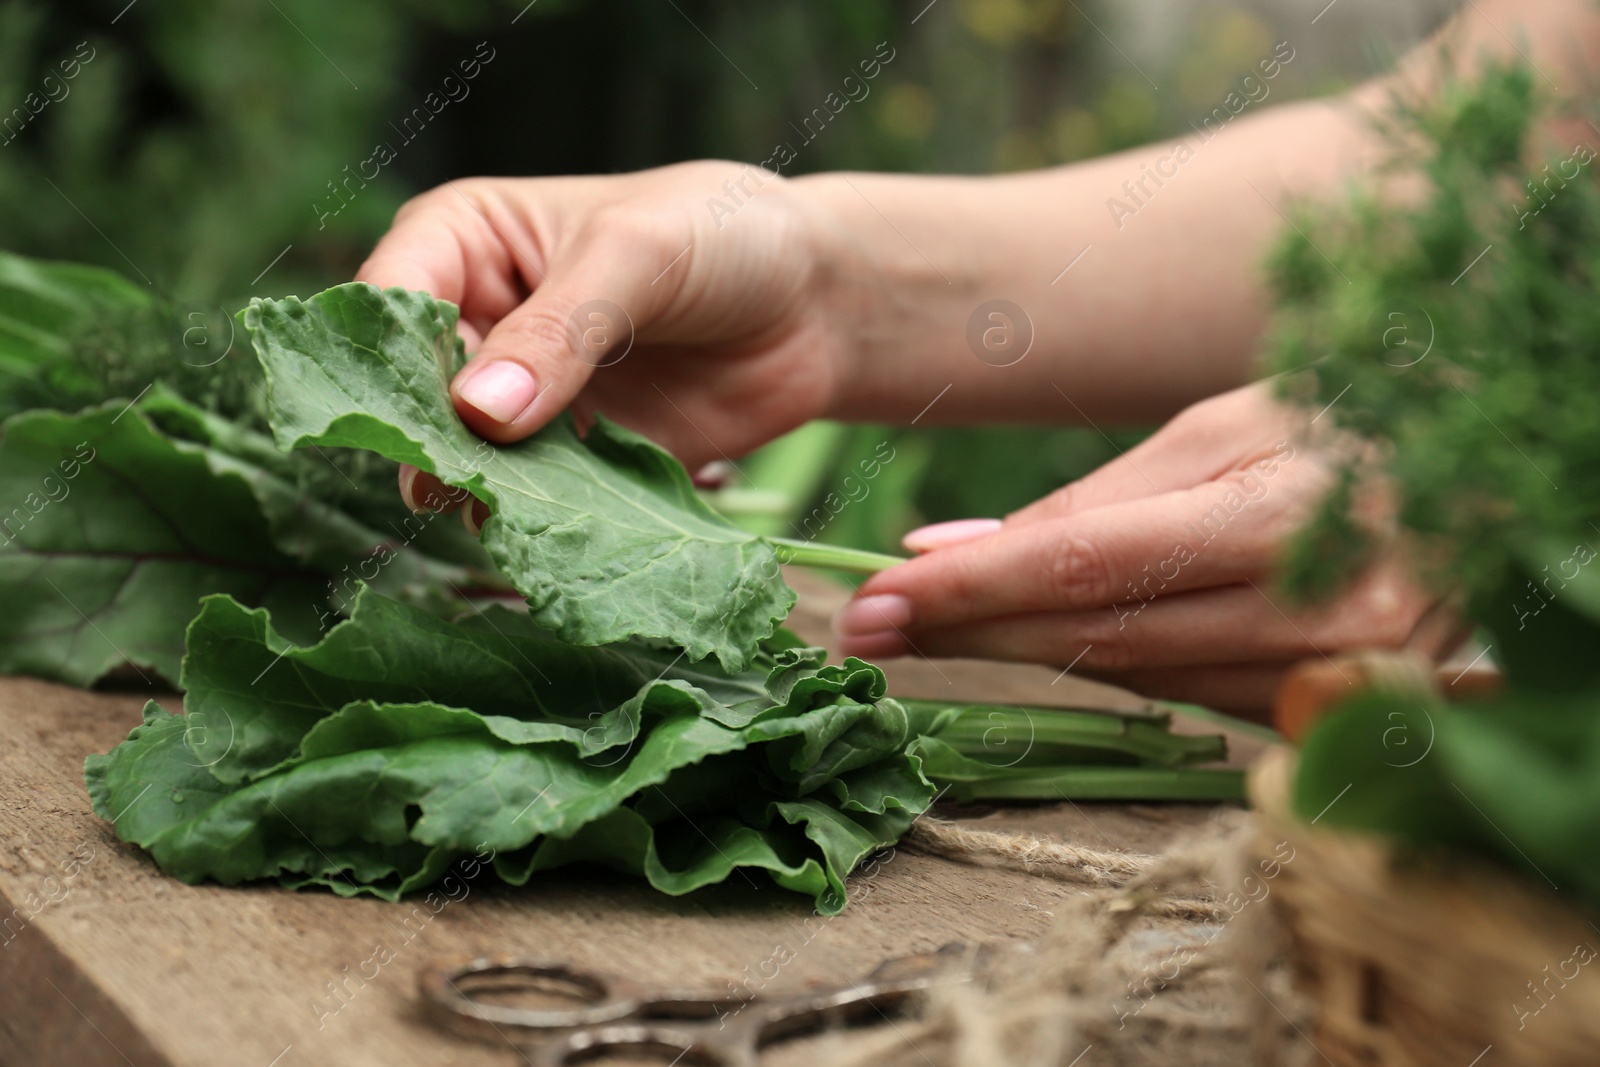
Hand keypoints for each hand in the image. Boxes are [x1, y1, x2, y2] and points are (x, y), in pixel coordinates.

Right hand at [356, 163, 852, 520]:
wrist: (816, 302)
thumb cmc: (721, 236)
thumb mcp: (637, 257)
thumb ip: (558, 332)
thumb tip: (476, 415)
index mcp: (465, 242)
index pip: (390, 300)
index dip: (390, 360)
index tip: (421, 413)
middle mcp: (478, 324)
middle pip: (415, 394)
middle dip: (432, 439)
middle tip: (455, 482)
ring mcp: (523, 401)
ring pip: (468, 460)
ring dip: (485, 491)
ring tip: (511, 512)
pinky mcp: (572, 463)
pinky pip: (535, 503)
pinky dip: (541, 523)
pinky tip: (556, 537)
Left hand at [831, 383, 1462, 715]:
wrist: (1474, 480)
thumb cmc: (1339, 425)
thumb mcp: (1214, 428)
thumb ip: (1084, 502)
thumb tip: (938, 553)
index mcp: (1281, 515)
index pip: (1089, 566)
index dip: (971, 590)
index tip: (874, 602)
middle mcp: (1315, 614)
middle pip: (1099, 638)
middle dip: (970, 633)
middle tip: (865, 631)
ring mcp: (1333, 679)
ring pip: (1136, 678)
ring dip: (1025, 655)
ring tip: (930, 628)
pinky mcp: (1335, 713)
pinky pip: (1189, 697)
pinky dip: (1111, 666)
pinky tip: (1046, 640)